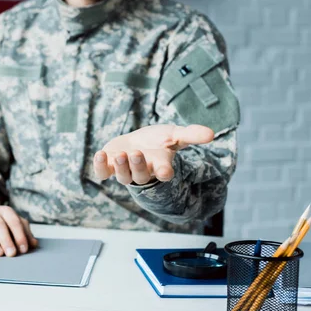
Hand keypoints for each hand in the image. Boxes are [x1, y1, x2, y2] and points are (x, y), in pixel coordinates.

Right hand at [0, 195, 37, 256]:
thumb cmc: (3, 222)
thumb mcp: (15, 223)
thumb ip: (25, 232)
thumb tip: (34, 244)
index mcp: (6, 211)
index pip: (14, 222)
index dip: (20, 236)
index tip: (24, 249)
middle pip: (0, 226)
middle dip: (6, 240)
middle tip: (12, 254)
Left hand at [93, 124, 213, 184]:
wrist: (137, 143)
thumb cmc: (157, 141)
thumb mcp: (175, 134)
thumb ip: (191, 134)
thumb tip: (211, 134)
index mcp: (160, 165)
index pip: (164, 173)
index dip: (164, 173)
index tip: (165, 172)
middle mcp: (142, 171)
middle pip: (140, 176)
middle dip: (138, 166)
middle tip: (136, 153)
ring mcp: (124, 170)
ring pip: (122, 176)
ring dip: (120, 167)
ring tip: (120, 155)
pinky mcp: (108, 166)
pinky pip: (102, 172)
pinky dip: (99, 166)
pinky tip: (99, 154)